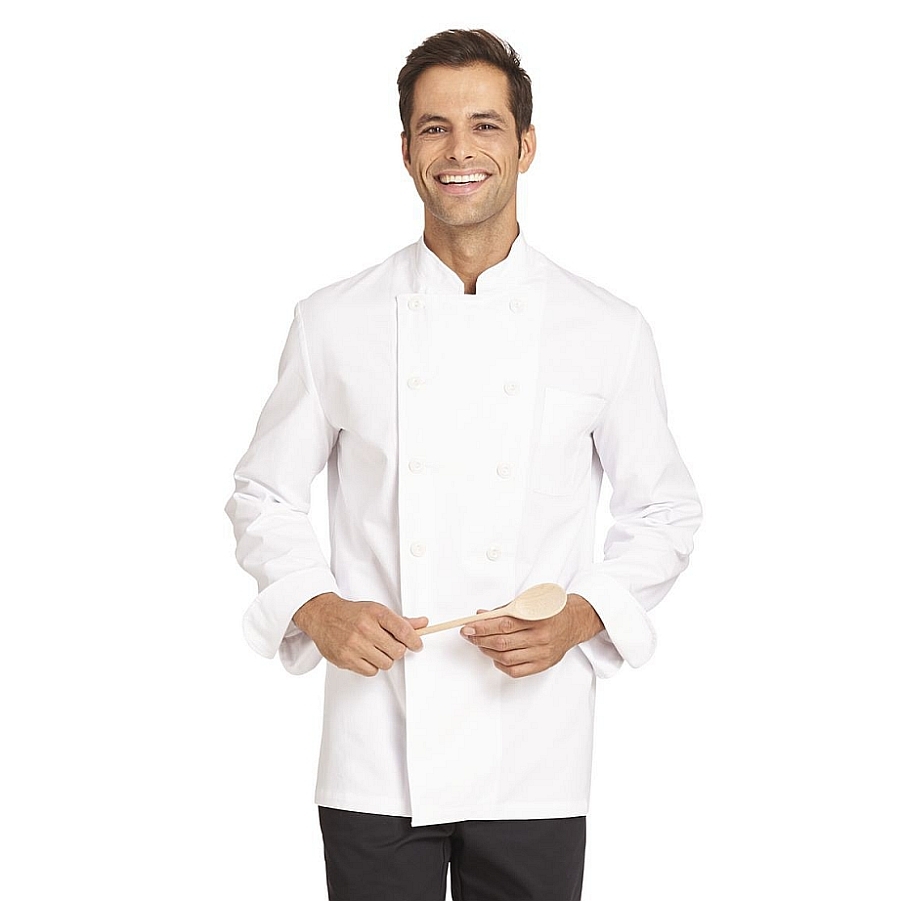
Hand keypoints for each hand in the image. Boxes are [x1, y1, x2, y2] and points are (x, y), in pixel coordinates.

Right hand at [292, 592, 427, 676]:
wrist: (323, 616)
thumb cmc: (352, 614)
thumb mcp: (377, 611)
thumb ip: (401, 621)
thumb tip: (423, 624)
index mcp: (375, 613)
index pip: (403, 630)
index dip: (415, 640)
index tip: (417, 644)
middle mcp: (365, 628)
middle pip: (397, 651)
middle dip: (397, 650)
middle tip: (390, 645)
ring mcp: (354, 644)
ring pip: (385, 663)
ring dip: (384, 659)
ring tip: (375, 649)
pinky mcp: (345, 659)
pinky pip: (371, 671)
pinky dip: (371, 666)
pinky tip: (365, 655)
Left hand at [461, 593, 602, 678]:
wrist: (574, 622)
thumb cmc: (550, 611)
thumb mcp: (529, 603)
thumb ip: (504, 610)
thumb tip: (481, 615)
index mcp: (537, 618)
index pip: (503, 624)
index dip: (482, 627)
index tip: (468, 627)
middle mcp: (540, 637)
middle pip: (502, 642)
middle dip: (480, 639)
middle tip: (469, 635)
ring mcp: (542, 653)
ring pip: (506, 658)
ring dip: (488, 651)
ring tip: (480, 644)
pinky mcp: (542, 665)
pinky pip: (516, 671)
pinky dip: (501, 665)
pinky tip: (496, 657)